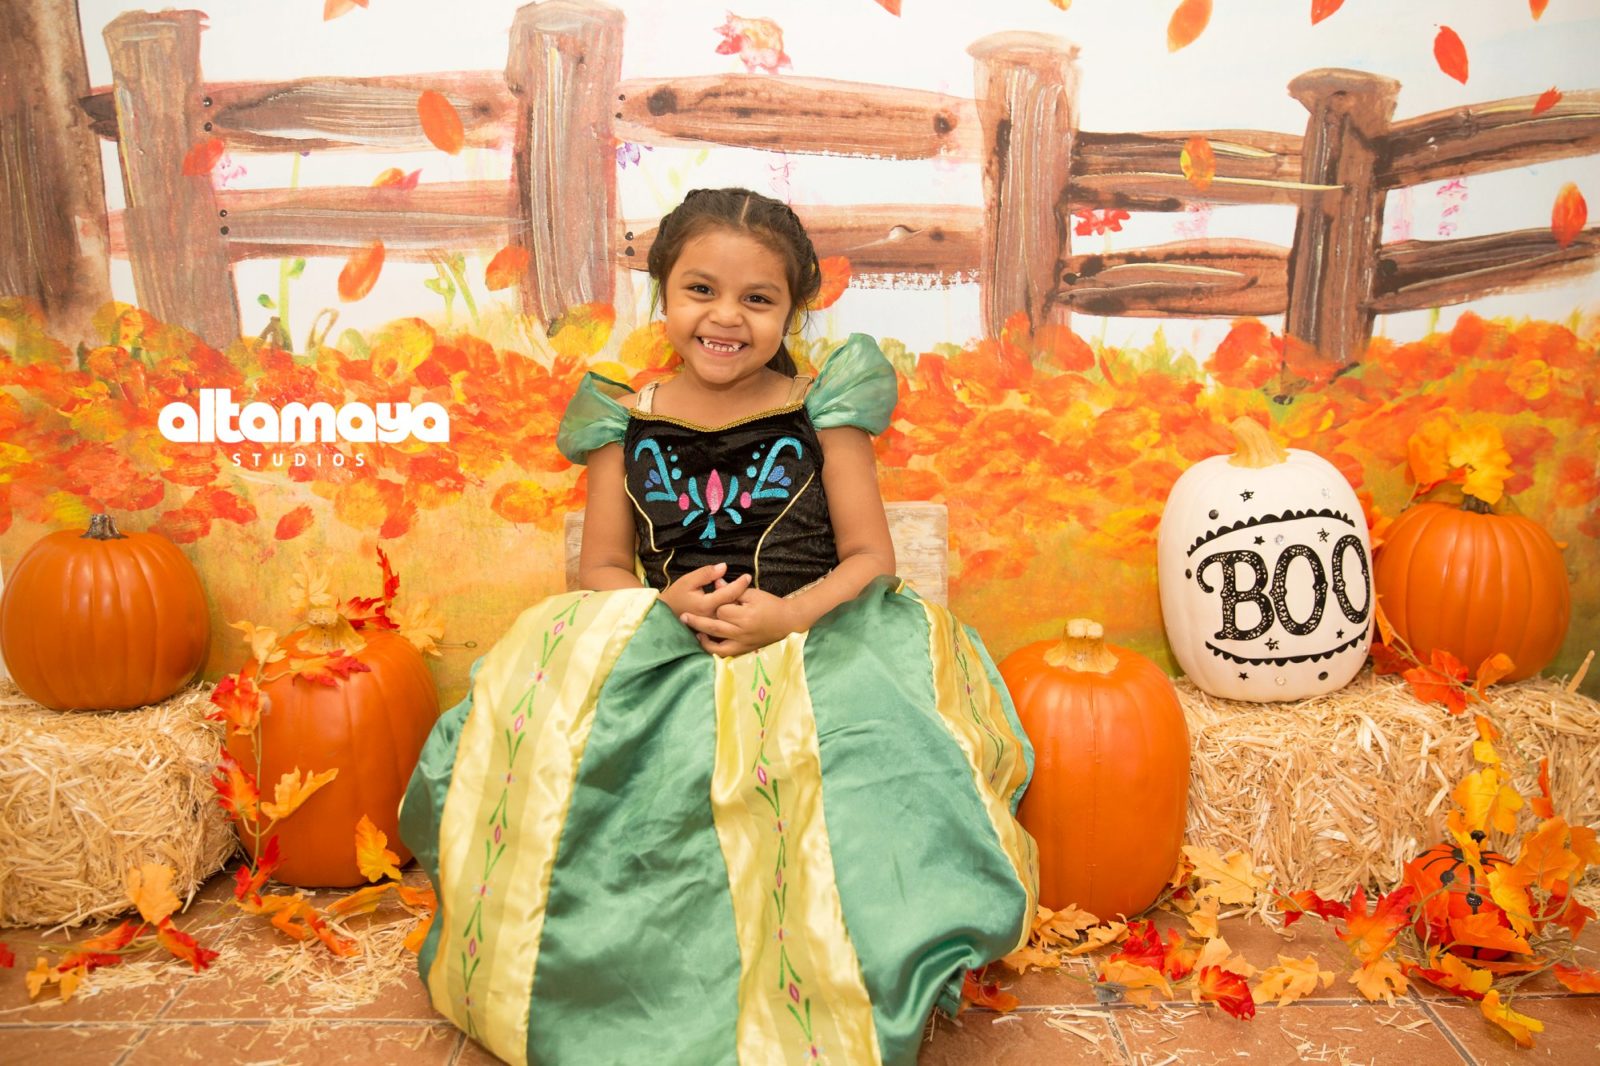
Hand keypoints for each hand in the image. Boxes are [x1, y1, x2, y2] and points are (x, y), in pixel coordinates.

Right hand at [659, 563, 749, 622]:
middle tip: (747, 585)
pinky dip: (733, 612)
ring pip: (732, 615)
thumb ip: (706, 574)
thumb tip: (724, 567)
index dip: (740, 584)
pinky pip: (727, 621)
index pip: (729, 593)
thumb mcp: (689, 580)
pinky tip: (735, 605)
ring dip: (739, 604)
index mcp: (707, 604)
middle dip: (743, 595)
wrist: (667, 613)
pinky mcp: (712, 629)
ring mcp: (713, 625)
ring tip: (743, 594)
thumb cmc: (677, 595)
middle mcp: (712, 617)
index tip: (747, 576)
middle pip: (734, 606)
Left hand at [681, 586, 799, 656]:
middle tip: (683, 616)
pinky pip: (725, 653)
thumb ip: (734, 590)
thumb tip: (717, 582)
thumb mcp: (754, 593)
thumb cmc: (771, 604)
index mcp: (744, 615)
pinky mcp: (744, 650)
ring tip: (694, 632)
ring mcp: (742, 643)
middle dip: (696, 621)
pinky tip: (707, 642)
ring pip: (716, 644)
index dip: (715, 604)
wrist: (788, 621)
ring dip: (703, 639)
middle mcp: (741, 631)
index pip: (721, 610)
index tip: (713, 598)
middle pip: (713, 627)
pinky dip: (714, 649)